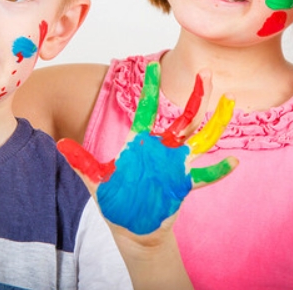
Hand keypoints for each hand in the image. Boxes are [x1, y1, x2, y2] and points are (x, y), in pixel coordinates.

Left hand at [58, 61, 237, 234]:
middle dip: (197, 96)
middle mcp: (162, 148)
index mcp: (140, 141)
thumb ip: (83, 163)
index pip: (147, 108)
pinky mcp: (184, 183)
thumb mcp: (96, 181)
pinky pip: (204, 176)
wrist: (130, 228)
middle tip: (206, 74)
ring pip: (201, 137)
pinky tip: (233, 162)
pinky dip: (219, 170)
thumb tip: (59, 146)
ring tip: (229, 102)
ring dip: (216, 121)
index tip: (154, 65)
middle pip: (184, 117)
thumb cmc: (115, 201)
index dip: (151, 87)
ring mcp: (176, 164)